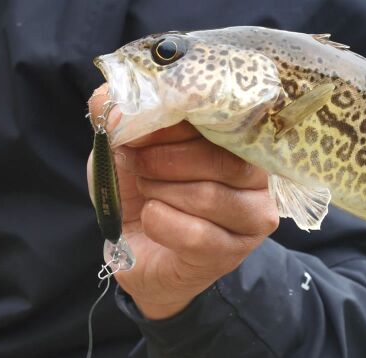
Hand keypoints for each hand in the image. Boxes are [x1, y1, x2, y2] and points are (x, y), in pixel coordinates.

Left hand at [87, 84, 278, 319]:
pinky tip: (151, 218)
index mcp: (237, 137)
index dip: (177, 116)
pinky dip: (161, 224)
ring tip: (147, 192)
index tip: (139, 123)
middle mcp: (256, 174)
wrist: (140, 248)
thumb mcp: (124, 143)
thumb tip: (108, 97)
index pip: (224, 117)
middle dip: (164, 159)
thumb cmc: (142, 189)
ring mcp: (252, 216)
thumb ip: (121, 115)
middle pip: (222, 158)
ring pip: (209, 196)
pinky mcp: (232, 252)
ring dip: (161, 191)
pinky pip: (197, 235)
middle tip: (136, 163)